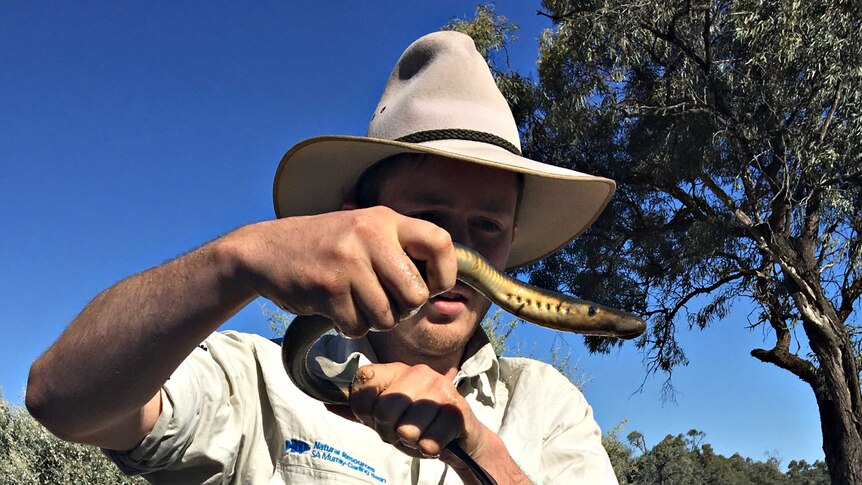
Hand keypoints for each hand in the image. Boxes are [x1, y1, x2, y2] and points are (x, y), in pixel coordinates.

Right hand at [227, 206, 457, 336]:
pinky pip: (358, 327)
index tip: (431, 285)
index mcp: (385, 219)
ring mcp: (348, 262)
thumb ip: (399, 249)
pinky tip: (337, 309)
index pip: (441, 242)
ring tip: (356, 303)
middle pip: (416, 295)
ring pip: (388, 317)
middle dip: (404, 309)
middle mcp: (369, 236)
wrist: (265, 251)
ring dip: (374, 321)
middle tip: (387, 302)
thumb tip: (444, 283)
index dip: (445, 273)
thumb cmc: (324, 247)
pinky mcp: (327, 289)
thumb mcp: (363, 231)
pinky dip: (350, 327)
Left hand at [348, 362, 491, 464]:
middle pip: (383, 409)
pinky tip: (436, 439)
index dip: (364, 409)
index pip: (363, 381)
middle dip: (389, 431)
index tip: (377, 417)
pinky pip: (428, 441)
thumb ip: (357, 410)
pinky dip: (429, 449)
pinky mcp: (457, 410)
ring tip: (421, 434)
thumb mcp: (384, 417)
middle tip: (403, 430)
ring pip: (406, 428)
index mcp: (397, 370)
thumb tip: (325, 401)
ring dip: (411, 441)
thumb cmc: (418, 425)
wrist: (459, 438)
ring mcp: (440, 389)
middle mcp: (419, 372)